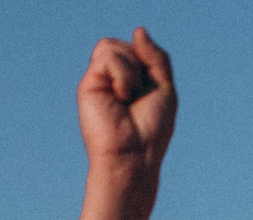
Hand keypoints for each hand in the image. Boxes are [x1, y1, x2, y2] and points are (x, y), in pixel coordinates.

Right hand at [78, 27, 175, 175]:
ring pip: (112, 45)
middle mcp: (112, 78)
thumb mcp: (164, 88)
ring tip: (129, 96)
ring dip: (130, 69)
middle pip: (125, 44)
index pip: (137, 48)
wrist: (134, 155)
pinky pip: (108, 55)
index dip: (149, 61)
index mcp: (131, 79)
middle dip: (140, 65)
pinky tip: (121, 95)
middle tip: (140, 94)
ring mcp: (99, 80)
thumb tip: (139, 30)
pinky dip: (122, 74)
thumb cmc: (151, 130)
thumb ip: (156, 57)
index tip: (153, 89)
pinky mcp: (88, 83)